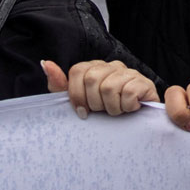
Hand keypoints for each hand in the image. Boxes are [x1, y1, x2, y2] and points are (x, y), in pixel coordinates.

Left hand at [42, 59, 158, 117]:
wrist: (133, 126)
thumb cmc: (103, 113)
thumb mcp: (76, 101)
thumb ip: (59, 84)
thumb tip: (45, 63)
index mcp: (95, 68)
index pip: (78, 71)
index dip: (77, 94)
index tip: (82, 111)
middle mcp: (112, 66)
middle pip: (92, 79)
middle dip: (94, 103)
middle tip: (102, 111)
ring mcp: (130, 73)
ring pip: (109, 87)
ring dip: (111, 108)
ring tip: (117, 110)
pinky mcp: (144, 83)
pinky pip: (128, 92)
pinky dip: (126, 106)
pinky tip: (130, 108)